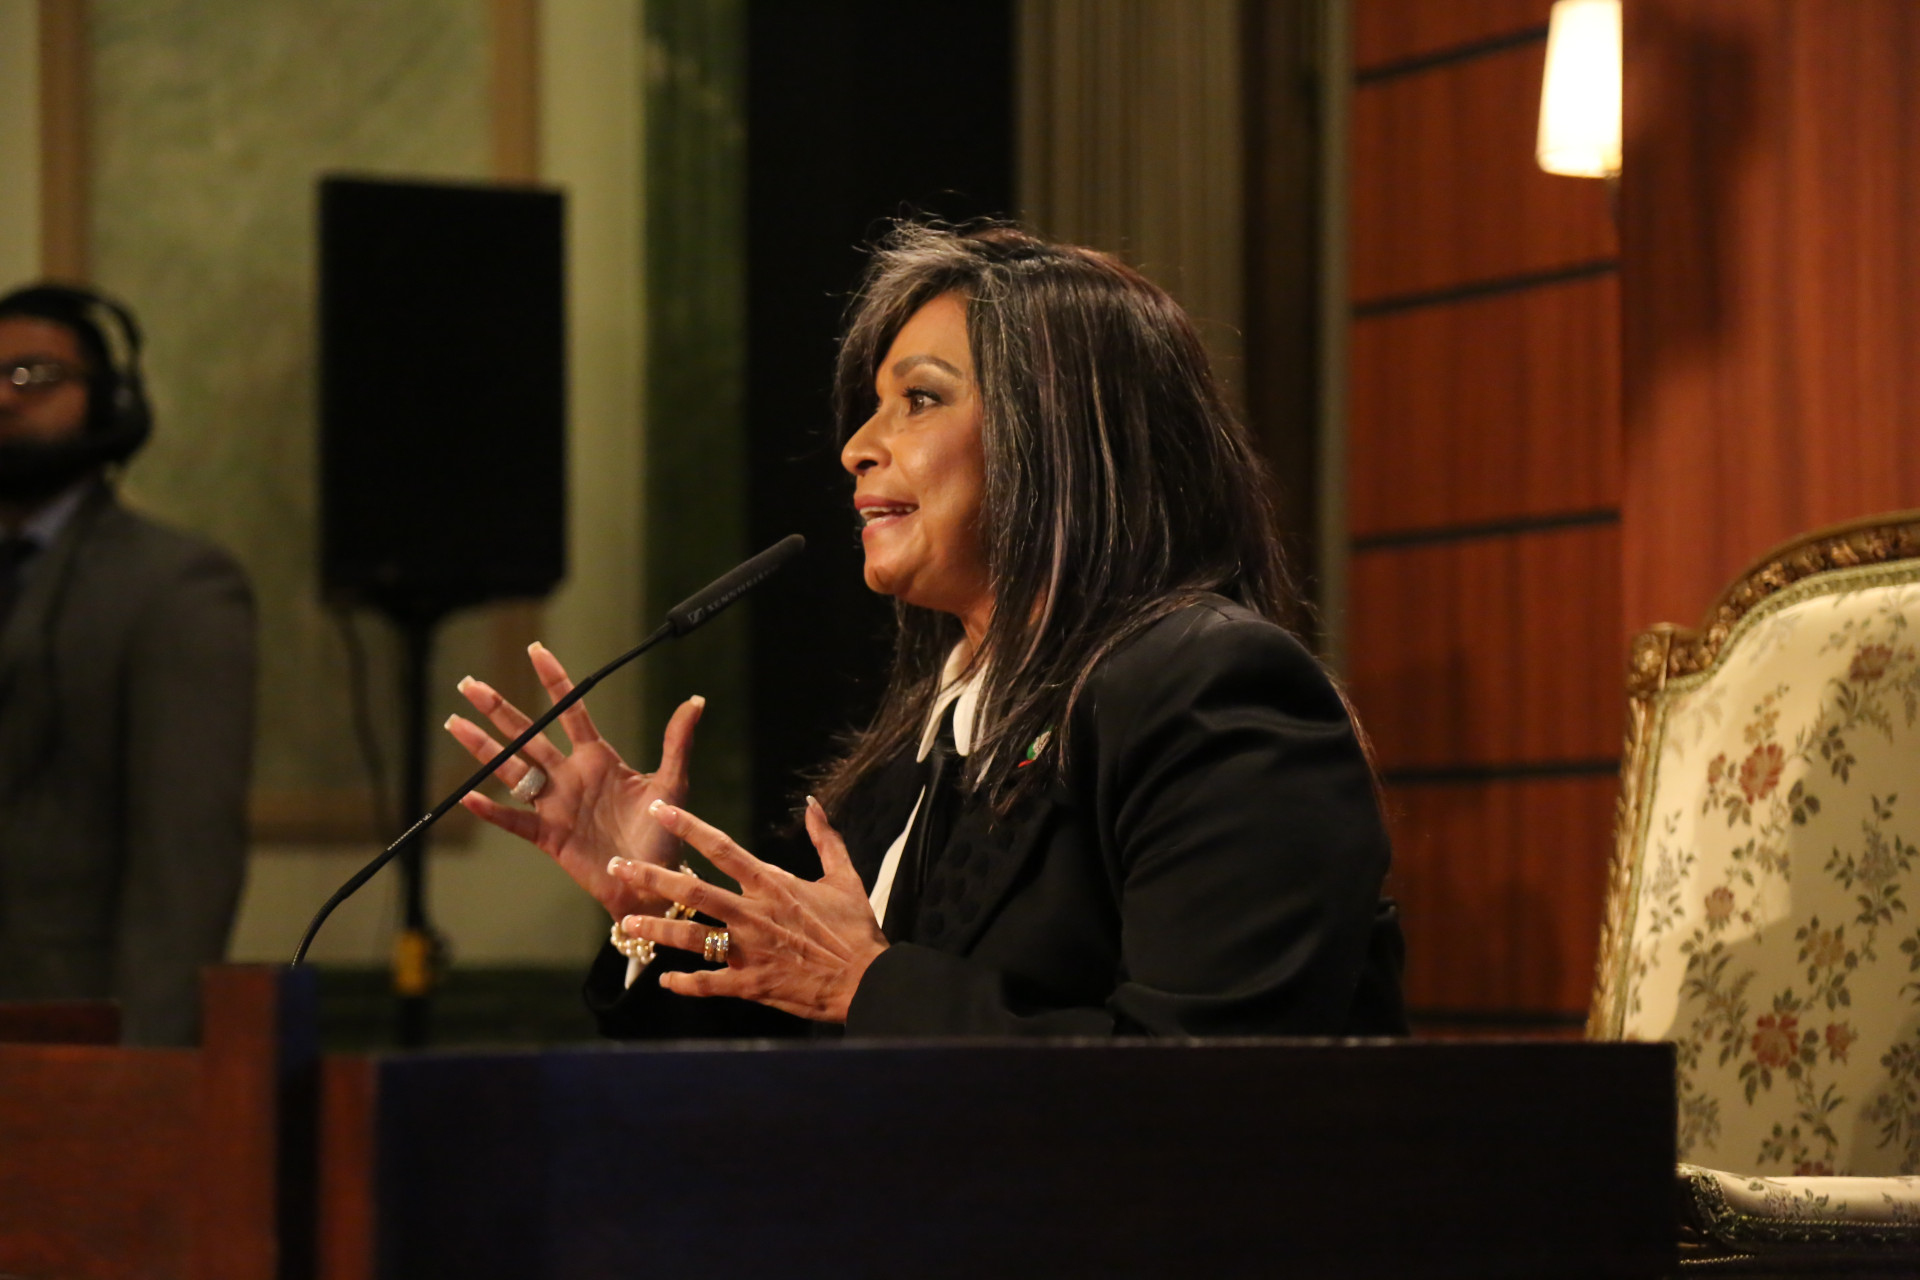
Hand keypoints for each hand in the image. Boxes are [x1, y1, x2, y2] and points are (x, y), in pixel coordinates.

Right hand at [444, 641, 702, 919]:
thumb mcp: (672, 783)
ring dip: (483, 749)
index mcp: (598, 758)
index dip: (554, 681)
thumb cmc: (662, 832)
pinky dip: (491, 810)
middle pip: (528, 734)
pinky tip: (468, 794)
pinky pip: (514, 820)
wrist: (652, 881)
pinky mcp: (549, 836)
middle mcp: (570, 776)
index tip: (535, 650)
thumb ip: (678, 742)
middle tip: (470, 684)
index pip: (571, 711)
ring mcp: (555, 805)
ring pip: (511, 769)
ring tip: (455, 723)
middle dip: (499, 709)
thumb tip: (696, 700)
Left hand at [610, 796, 887, 1022]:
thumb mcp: (845, 877)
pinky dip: (685, 984)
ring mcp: (749, 950)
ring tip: (626, 925)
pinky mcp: (751, 984)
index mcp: (773, 884)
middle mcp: (754, 914)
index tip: (660, 810)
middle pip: (693, 891)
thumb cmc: (856, 928)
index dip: (689, 826)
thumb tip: (813, 802)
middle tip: (618, 867)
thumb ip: (825, 838)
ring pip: (691, 937)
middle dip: (651, 878)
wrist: (867, 980)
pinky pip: (709, 983)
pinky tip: (664, 981)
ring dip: (656, 931)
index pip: (722, 848)